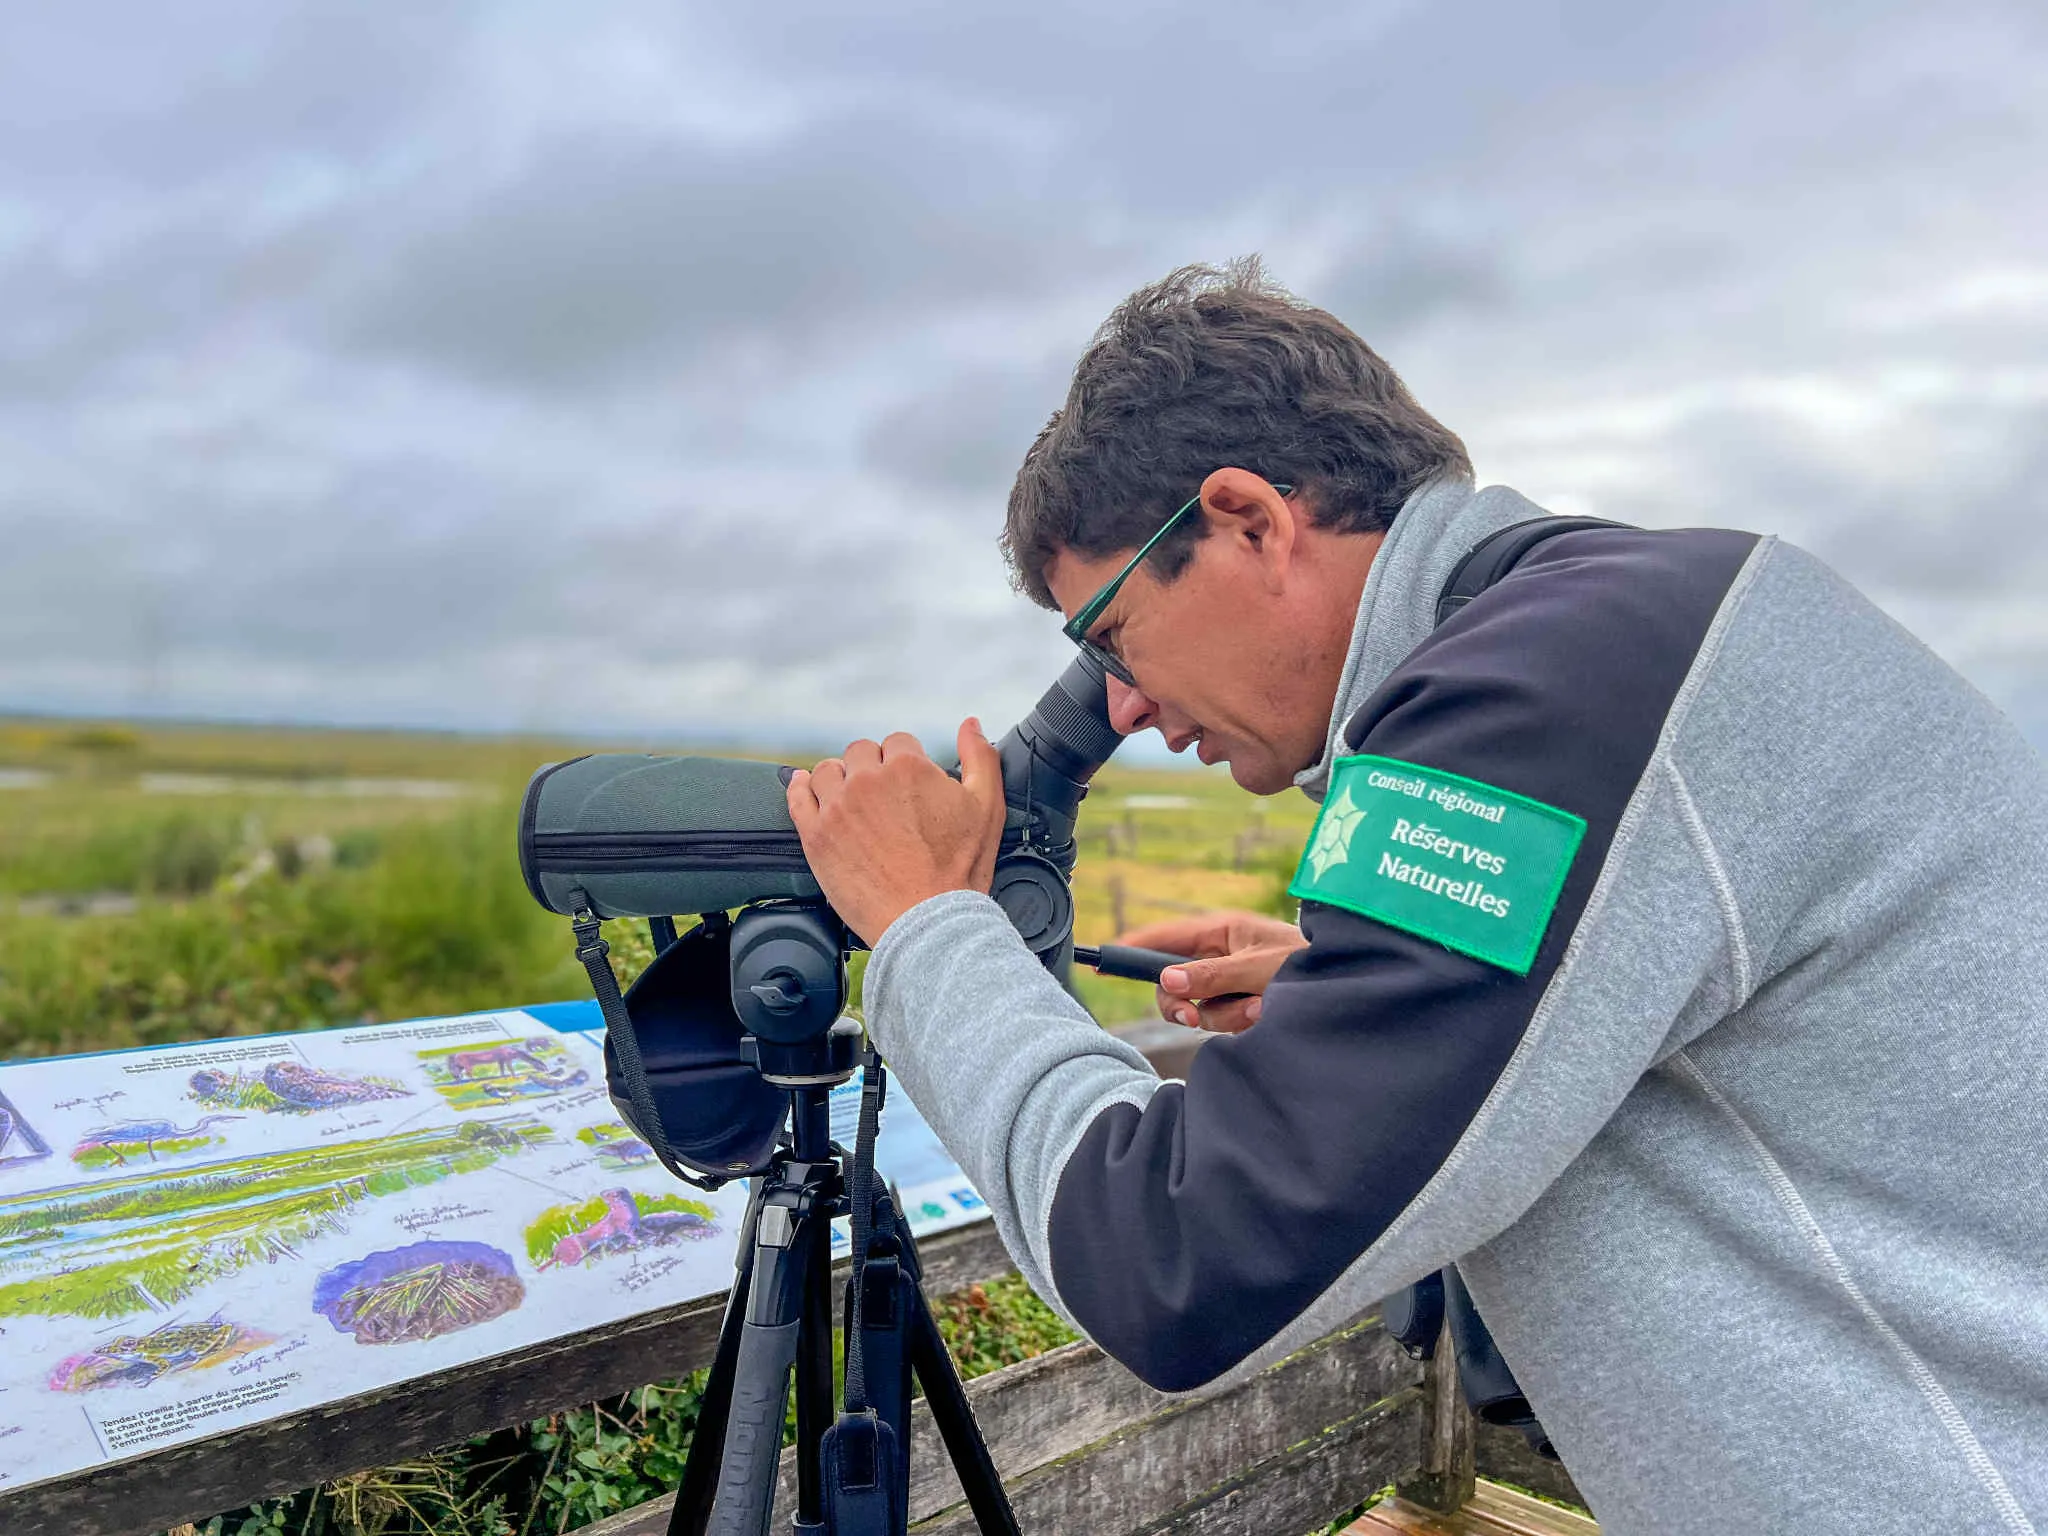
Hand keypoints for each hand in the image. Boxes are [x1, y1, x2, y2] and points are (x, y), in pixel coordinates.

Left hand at [786, 720, 1006, 947]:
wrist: (928, 922)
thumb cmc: (959, 870)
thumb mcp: (987, 806)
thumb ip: (980, 757)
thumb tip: (969, 725)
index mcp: (907, 767)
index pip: (898, 743)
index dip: (906, 764)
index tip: (910, 788)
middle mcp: (867, 780)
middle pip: (860, 752)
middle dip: (873, 769)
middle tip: (885, 800)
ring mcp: (837, 807)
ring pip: (827, 770)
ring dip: (839, 778)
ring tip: (852, 800)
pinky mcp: (816, 835)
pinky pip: (797, 797)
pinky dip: (799, 787)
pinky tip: (803, 786)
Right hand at [1115, 909, 1306, 1033]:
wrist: (1345, 992)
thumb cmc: (1310, 964)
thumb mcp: (1259, 968)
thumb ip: (1212, 976)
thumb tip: (1168, 981)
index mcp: (1222, 931)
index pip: (1167, 937)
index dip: (1135, 948)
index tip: (1105, 960)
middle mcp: (1221, 955)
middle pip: (1174, 982)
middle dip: (1183, 1003)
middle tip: (1193, 1018)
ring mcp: (1230, 983)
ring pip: (1198, 1007)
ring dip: (1225, 1015)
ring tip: (1259, 1008)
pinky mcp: (1241, 1006)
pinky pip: (1221, 1021)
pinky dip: (1240, 1023)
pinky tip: (1264, 1014)